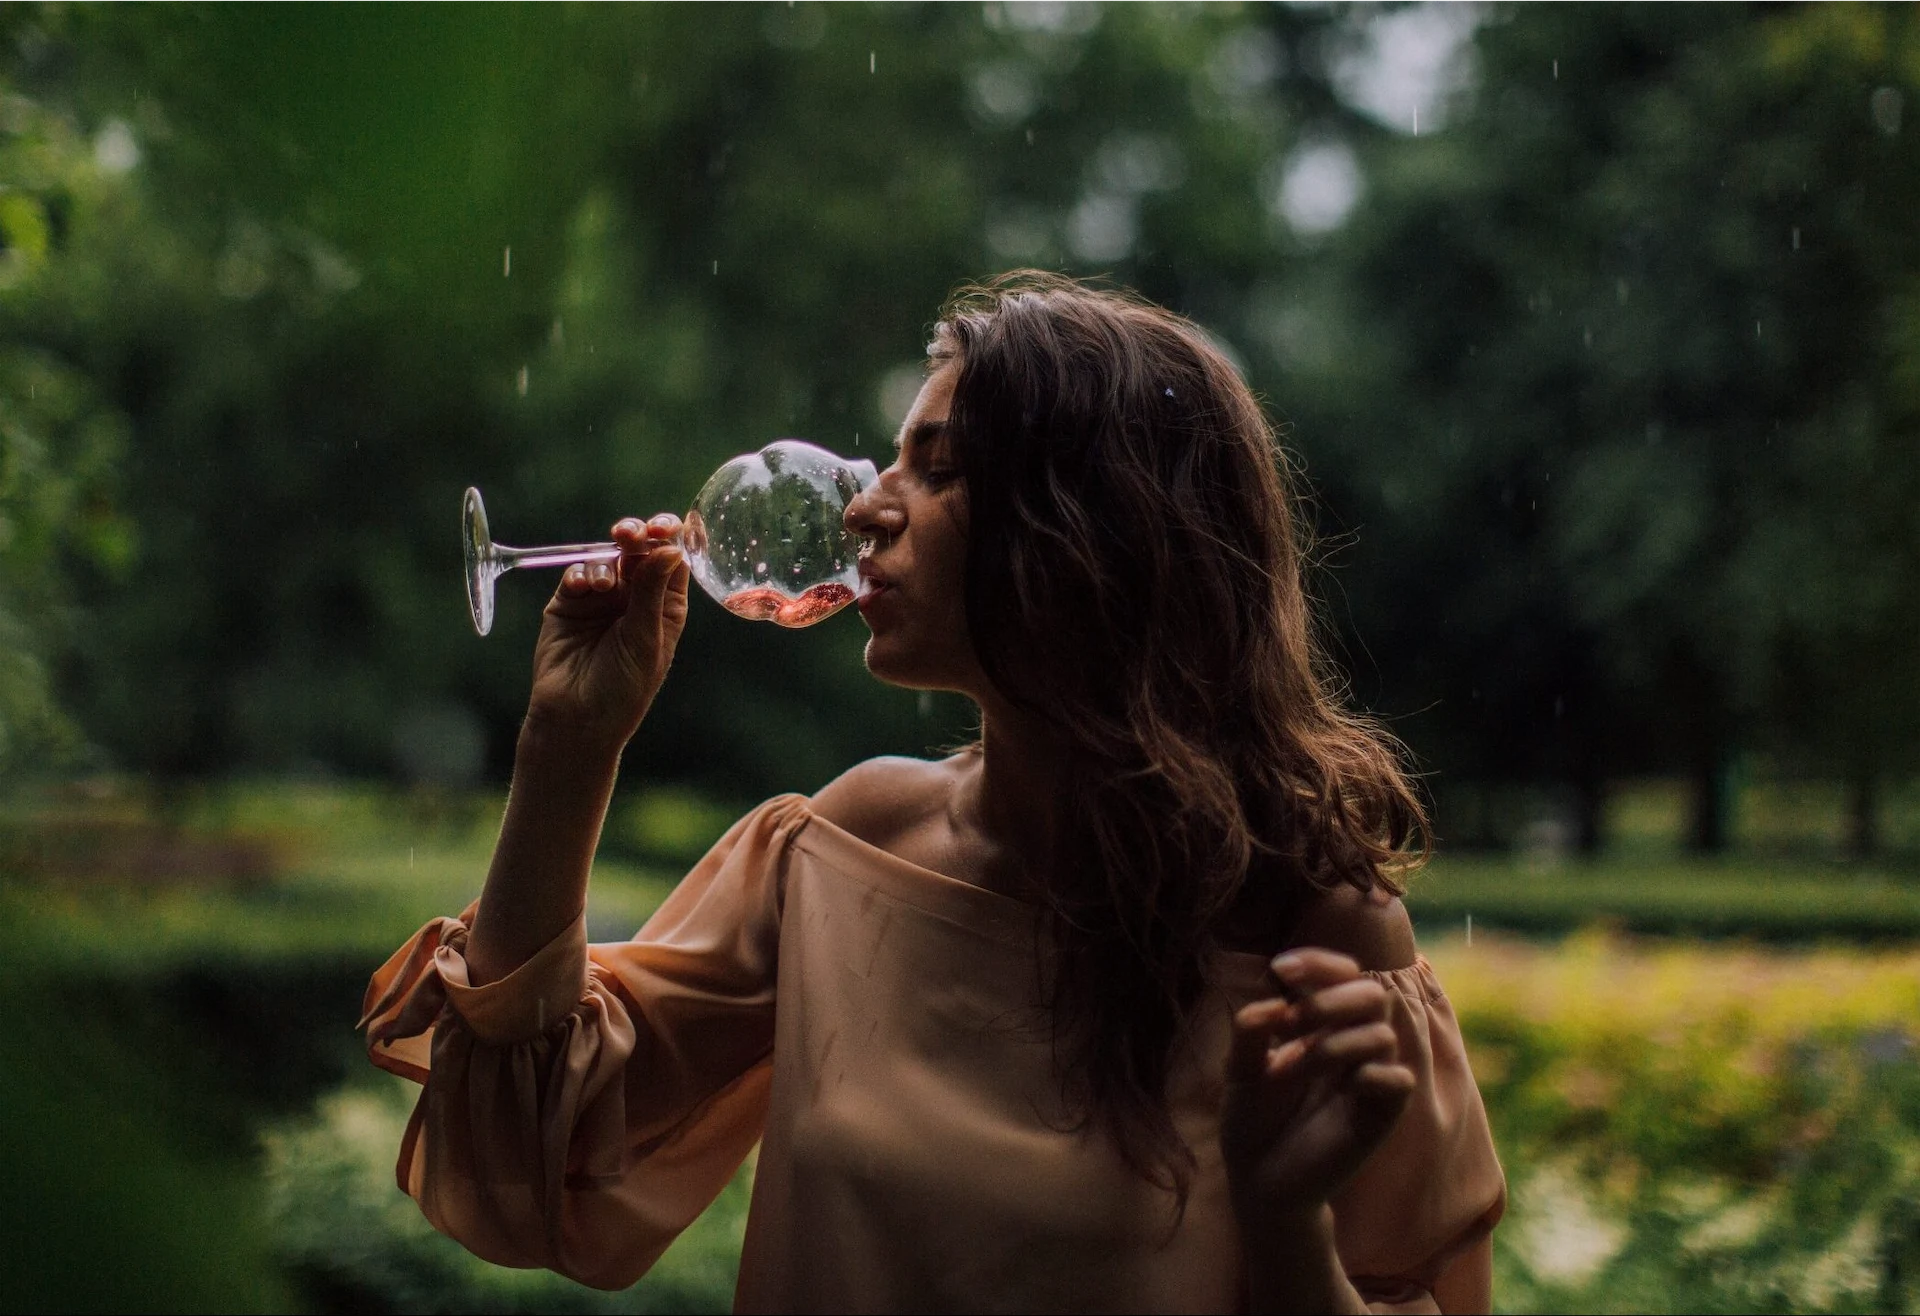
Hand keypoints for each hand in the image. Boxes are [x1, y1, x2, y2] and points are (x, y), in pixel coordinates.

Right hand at [525, 514, 688, 752]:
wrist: (575, 719)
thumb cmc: (622, 689)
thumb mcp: (645, 639)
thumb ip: (652, 592)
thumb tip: (670, 548)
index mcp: (665, 608)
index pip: (672, 561)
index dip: (670, 539)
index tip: (665, 526)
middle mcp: (635, 599)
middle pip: (640, 552)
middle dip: (636, 536)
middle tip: (629, 534)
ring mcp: (601, 599)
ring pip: (607, 558)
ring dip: (606, 560)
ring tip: (602, 584)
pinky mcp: (569, 603)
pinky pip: (577, 574)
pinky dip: (581, 573)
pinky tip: (584, 588)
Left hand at [1220, 948, 1414, 1231]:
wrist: (1258, 1178)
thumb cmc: (1253, 1116)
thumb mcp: (1241, 1068)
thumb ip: (1251, 1031)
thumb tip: (1271, 1004)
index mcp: (1323, 1023)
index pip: (1342, 973)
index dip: (1319, 962)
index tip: (1279, 970)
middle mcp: (1352, 1043)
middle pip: (1372, 992)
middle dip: (1330, 999)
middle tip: (1289, 1022)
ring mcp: (1369, 1077)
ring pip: (1381, 1034)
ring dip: (1333, 1044)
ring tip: (1293, 1067)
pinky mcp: (1382, 1114)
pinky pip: (1399, 1080)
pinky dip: (1371, 1075)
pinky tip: (1341, 1086)